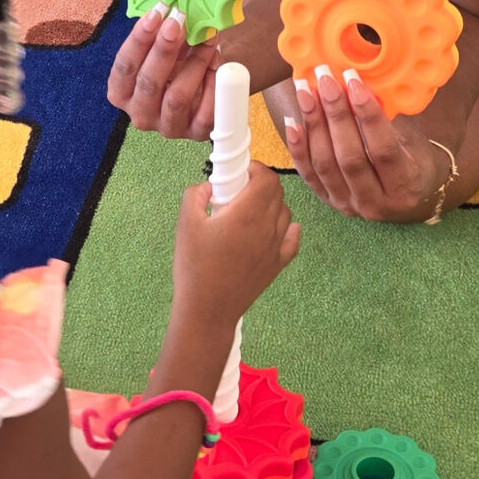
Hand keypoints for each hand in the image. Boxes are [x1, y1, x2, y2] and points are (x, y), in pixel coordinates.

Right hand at [108, 6, 217, 138]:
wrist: (206, 87)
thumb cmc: (178, 63)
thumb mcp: (165, 48)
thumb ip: (163, 32)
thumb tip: (173, 9)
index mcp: (122, 93)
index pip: (124, 67)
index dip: (139, 39)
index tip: (156, 13)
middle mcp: (140, 114)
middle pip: (148, 83)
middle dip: (164, 49)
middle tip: (179, 21)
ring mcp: (168, 127)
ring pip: (177, 97)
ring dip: (194, 63)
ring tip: (207, 38)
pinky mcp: (196, 133)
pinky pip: (206, 111)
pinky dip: (213, 84)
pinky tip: (217, 63)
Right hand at [172, 164, 300, 333]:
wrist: (208, 309)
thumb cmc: (195, 267)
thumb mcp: (186, 224)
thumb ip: (196, 194)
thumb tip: (209, 186)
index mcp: (247, 213)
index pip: (267, 178)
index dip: (255, 169)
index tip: (240, 171)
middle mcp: (268, 227)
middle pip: (278, 192)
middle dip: (261, 183)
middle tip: (239, 189)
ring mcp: (276, 247)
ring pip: (285, 212)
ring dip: (271, 204)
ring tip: (248, 211)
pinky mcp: (278, 264)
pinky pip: (293, 238)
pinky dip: (287, 227)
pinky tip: (272, 229)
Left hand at [285, 65, 449, 222]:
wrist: (406, 192)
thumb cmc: (411, 158)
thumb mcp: (410, 139)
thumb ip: (386, 118)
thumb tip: (356, 83)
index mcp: (405, 186)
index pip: (383, 149)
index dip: (367, 114)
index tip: (353, 81)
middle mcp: (376, 203)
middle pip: (350, 157)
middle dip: (335, 114)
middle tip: (325, 80)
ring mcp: (350, 206)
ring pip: (326, 164)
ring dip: (314, 125)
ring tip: (306, 92)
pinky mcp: (329, 202)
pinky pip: (309, 175)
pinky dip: (298, 148)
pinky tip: (293, 121)